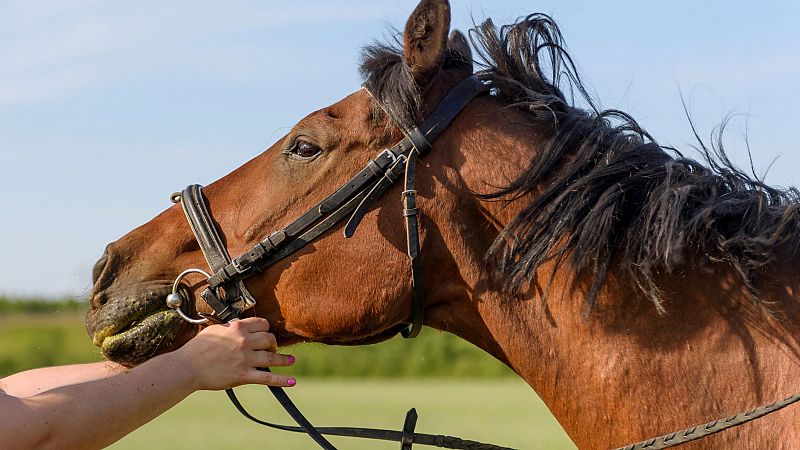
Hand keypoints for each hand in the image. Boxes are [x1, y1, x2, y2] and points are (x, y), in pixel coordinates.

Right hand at [174, 317, 295, 390]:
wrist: (187, 367)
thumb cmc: (197, 348)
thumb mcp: (214, 329)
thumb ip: (230, 327)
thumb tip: (240, 325)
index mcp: (237, 328)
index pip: (262, 324)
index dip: (265, 328)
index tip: (265, 333)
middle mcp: (244, 342)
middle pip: (270, 339)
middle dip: (272, 343)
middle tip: (271, 348)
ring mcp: (246, 359)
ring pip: (272, 357)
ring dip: (284, 359)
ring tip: (291, 361)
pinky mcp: (244, 376)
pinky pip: (268, 378)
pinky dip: (282, 380)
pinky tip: (293, 381)